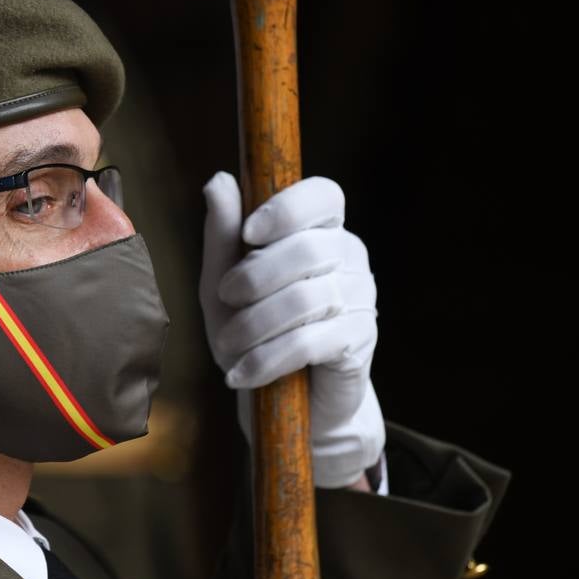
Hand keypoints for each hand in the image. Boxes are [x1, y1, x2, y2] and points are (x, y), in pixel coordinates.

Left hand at [199, 172, 384, 488]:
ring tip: (227, 349)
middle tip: (223, 300)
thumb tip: (218, 179)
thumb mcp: (223, 283)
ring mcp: (361, 297)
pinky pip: (310, 342)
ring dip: (253, 327)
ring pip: (305, 299)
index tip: (249, 234)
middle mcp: (348, 256)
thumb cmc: (253, 330)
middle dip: (254, 277)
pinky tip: (242, 374)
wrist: (285, 399)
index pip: (323, 195)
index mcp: (319, 230)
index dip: (288, 209)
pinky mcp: (360, 340)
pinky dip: (267, 359)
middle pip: (307, 249)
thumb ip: (222, 234)